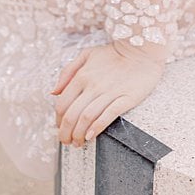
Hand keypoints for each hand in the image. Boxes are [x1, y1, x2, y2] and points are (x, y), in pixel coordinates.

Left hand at [51, 41, 166, 146]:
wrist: (140, 51)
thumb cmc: (113, 54)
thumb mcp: (85, 55)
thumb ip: (67, 72)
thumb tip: (54, 91)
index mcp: (81, 76)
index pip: (63, 103)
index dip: (58, 119)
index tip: (59, 128)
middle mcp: (92, 85)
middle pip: (72, 114)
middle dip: (65, 131)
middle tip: (65, 141)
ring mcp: (109, 92)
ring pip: (87, 117)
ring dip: (79, 134)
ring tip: (77, 143)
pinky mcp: (126, 99)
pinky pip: (108, 115)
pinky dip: (97, 127)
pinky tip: (91, 136)